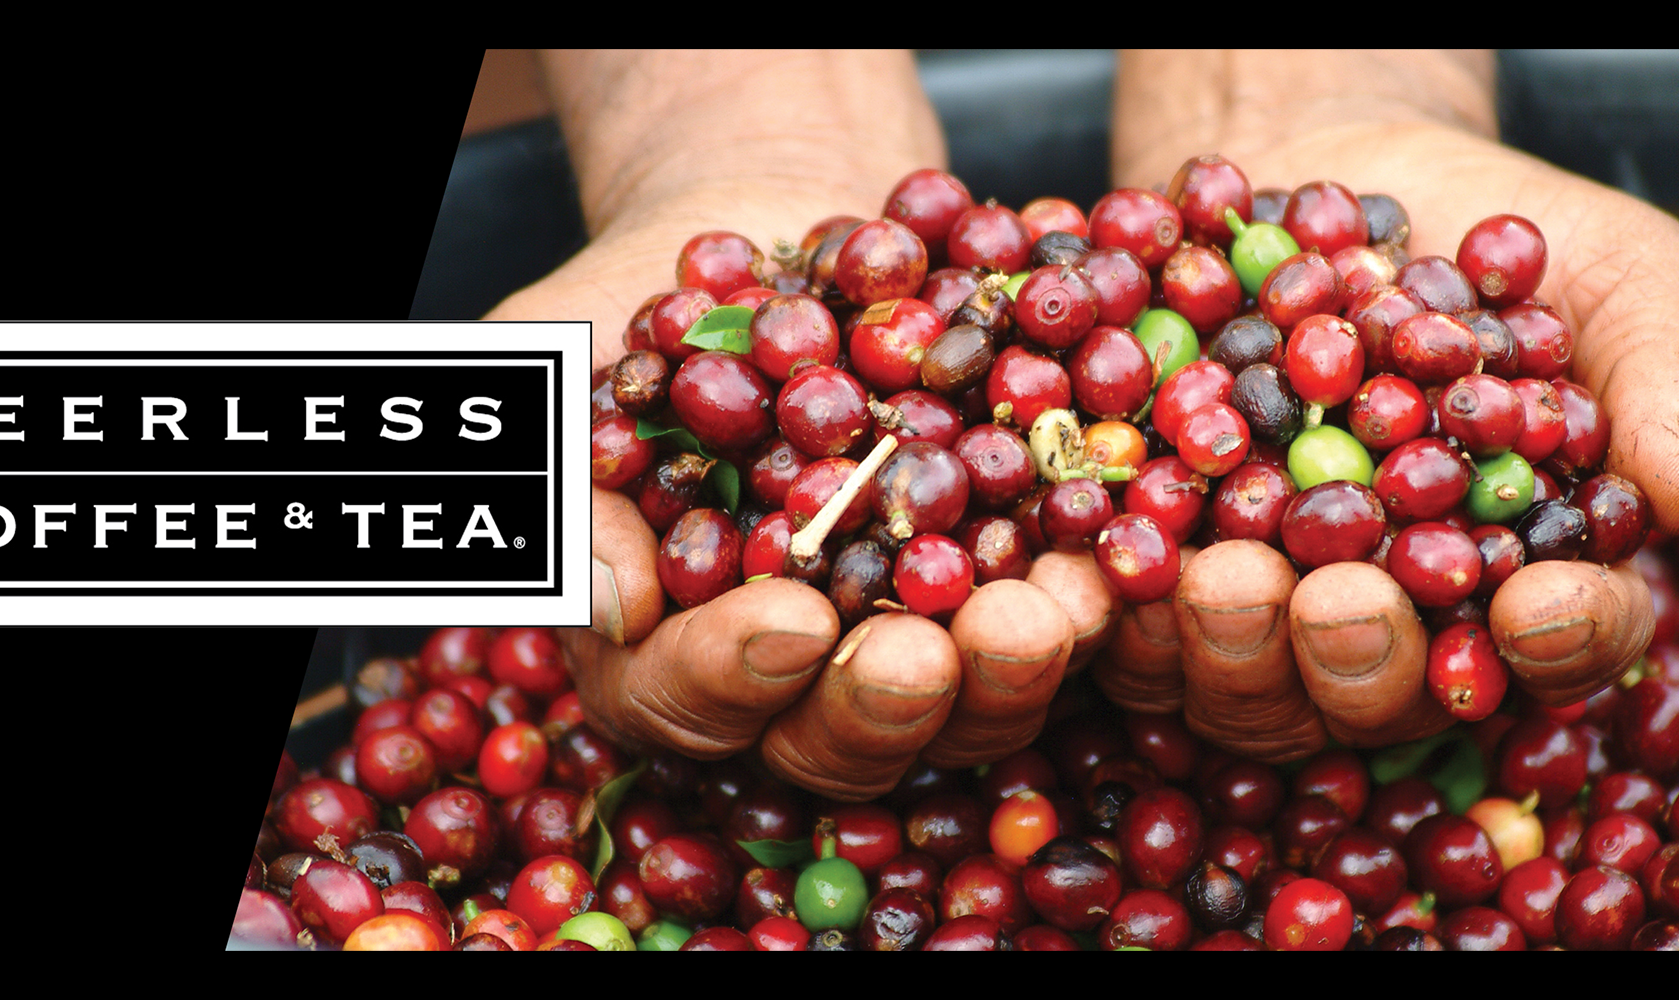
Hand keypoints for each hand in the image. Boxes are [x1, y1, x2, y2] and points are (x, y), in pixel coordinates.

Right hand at [496, 51, 1118, 799]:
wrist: (771, 238)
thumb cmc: (638, 305)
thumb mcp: (559, 369)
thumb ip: (573, 491)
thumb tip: (626, 606)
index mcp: (661, 653)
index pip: (686, 700)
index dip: (734, 676)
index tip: (791, 620)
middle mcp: (790, 684)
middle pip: (837, 739)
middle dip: (891, 701)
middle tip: (930, 652)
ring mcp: (909, 650)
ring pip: (966, 711)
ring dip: (1011, 672)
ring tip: (1050, 609)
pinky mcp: (1008, 597)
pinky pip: (1060, 626)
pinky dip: (1093, 600)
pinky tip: (1118, 562)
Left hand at [1101, 51, 1678, 758]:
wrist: (1328, 161)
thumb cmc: (1498, 232)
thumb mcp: (1619, 276)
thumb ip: (1668, 379)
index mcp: (1532, 579)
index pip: (1567, 643)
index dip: (1559, 641)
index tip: (1535, 605)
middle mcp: (1399, 624)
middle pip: (1384, 695)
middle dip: (1364, 662)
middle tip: (1345, 603)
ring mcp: (1265, 610)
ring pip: (1243, 683)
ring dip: (1230, 645)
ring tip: (1223, 573)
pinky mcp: (1152, 565)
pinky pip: (1122, 609)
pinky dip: (1114, 587)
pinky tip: (1110, 539)